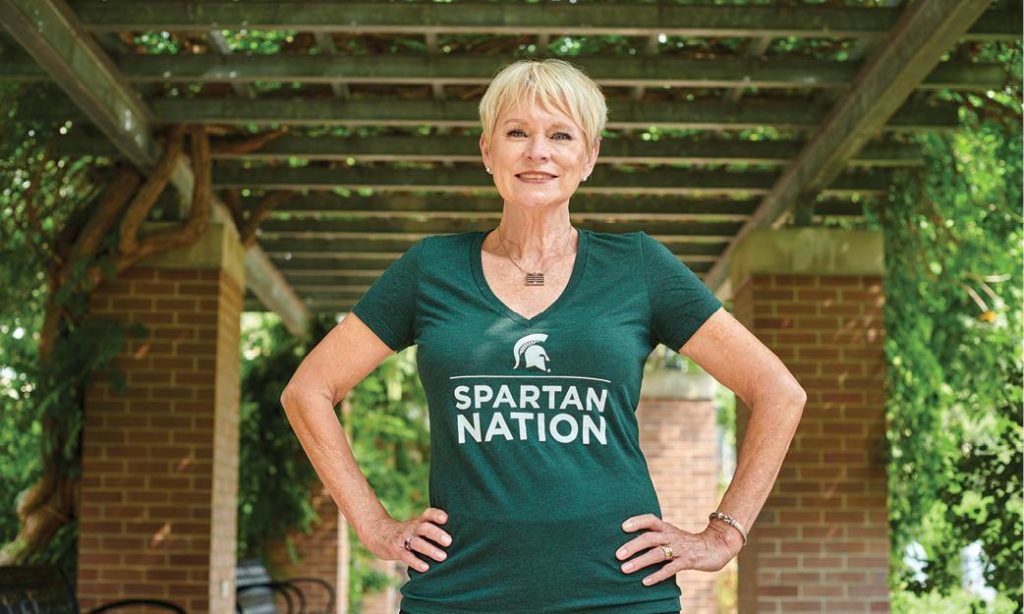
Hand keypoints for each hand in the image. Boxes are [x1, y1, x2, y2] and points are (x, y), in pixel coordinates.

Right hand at [361, 507, 452, 572]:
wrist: (377, 534)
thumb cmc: (405, 532)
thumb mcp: (416, 526)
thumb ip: (431, 529)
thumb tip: (457, 536)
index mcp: (418, 521)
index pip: (428, 514)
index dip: (436, 515)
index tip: (446, 518)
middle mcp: (411, 528)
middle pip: (424, 528)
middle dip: (437, 534)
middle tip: (449, 541)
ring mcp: (403, 539)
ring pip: (417, 543)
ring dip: (430, 549)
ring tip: (443, 557)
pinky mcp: (396, 551)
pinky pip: (406, 556)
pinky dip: (416, 562)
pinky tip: (426, 568)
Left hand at [616, 513, 741, 585]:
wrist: (717, 546)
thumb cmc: (689, 542)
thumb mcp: (673, 535)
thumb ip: (657, 537)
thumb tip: (632, 543)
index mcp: (667, 528)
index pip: (650, 520)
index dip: (637, 521)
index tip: (622, 527)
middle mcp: (672, 536)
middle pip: (649, 538)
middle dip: (632, 546)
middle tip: (617, 555)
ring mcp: (680, 549)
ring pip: (657, 553)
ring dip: (640, 561)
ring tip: (625, 569)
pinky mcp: (687, 561)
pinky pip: (670, 568)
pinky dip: (657, 575)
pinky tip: (645, 582)